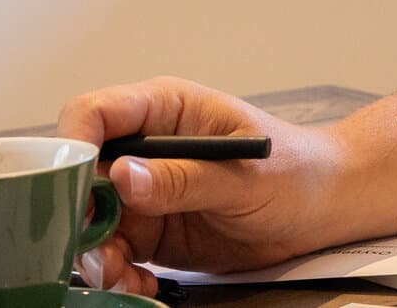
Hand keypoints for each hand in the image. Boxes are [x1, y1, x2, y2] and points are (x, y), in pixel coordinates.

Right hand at [56, 76, 344, 297]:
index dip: (71, 146)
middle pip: (81, 174)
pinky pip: (114, 252)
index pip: (95, 113)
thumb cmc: (296, 169)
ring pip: (92, 221)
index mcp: (167, 109)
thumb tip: (122, 176)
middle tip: (97, 252)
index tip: (73, 192)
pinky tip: (143, 286)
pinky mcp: (151, 230)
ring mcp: (146, 191)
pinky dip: (118, 274)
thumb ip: (184, 178)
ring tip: (123, 278)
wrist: (324, 207)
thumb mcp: (244, 175)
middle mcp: (147, 147)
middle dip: (80, 217)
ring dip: (98, 255)